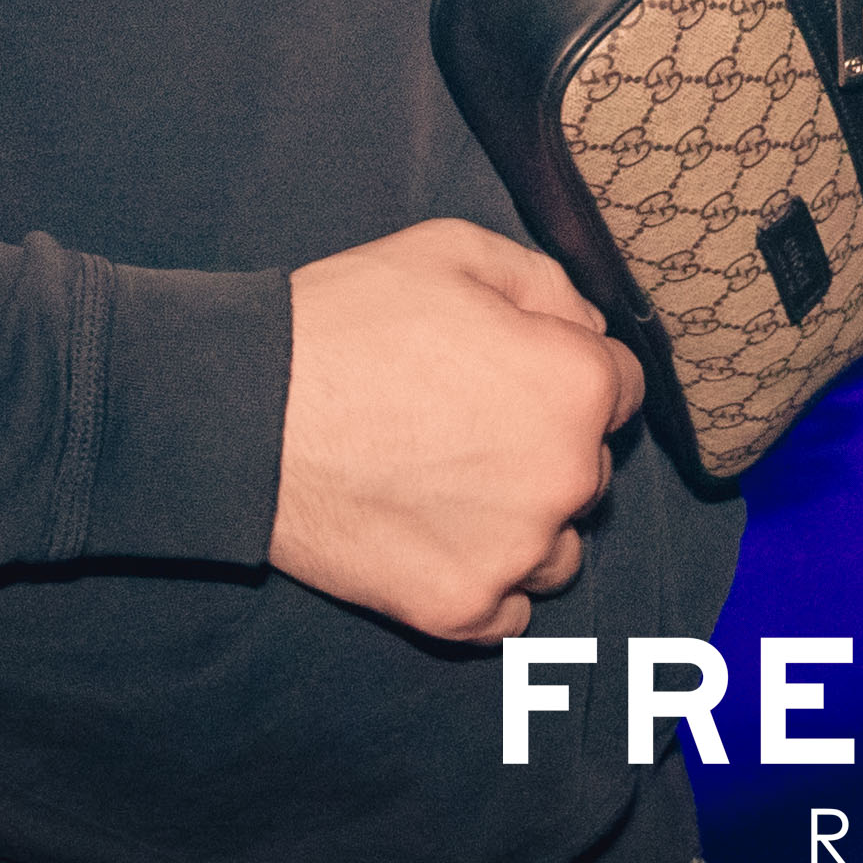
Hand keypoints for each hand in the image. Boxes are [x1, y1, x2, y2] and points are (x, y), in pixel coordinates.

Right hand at [272, 218, 643, 643]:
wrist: (241, 414)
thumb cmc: (345, 322)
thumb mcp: (453, 249)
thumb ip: (547, 285)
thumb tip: (585, 327)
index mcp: (574, 385)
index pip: (621, 387)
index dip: (568, 371)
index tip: (517, 374)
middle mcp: (565, 477)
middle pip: (589, 468)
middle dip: (545, 445)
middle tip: (465, 425)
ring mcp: (513, 553)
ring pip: (559, 547)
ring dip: (523, 522)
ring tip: (447, 485)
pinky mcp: (459, 609)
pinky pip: (509, 613)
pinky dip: (485, 582)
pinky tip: (436, 539)